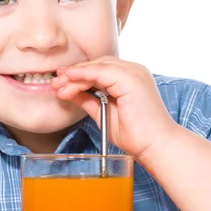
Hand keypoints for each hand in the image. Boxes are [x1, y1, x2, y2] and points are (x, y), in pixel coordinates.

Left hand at [51, 56, 177, 161]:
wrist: (155, 146)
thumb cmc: (135, 134)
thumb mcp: (103, 113)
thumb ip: (88, 100)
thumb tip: (69, 92)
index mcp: (130, 77)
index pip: (100, 69)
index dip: (79, 74)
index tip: (60, 83)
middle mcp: (134, 70)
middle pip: (97, 64)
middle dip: (74, 73)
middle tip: (55, 83)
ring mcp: (134, 73)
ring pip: (97, 66)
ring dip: (75, 75)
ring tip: (58, 86)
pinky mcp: (130, 79)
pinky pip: (100, 72)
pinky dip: (82, 75)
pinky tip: (69, 80)